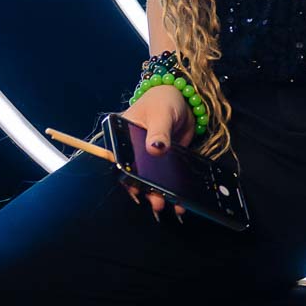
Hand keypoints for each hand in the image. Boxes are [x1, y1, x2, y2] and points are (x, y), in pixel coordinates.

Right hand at [116, 85, 193, 222]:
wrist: (184, 101)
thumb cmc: (164, 100)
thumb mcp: (161, 113)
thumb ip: (158, 131)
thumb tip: (155, 148)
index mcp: (123, 136)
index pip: (121, 161)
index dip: (127, 178)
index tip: (137, 190)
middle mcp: (133, 150)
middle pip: (136, 174)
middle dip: (146, 190)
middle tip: (157, 202)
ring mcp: (149, 158)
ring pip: (152, 179)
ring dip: (159, 193)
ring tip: (169, 204)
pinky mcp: (165, 162)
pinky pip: (167, 178)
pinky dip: (172, 189)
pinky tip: (180, 199)